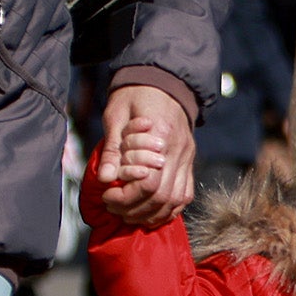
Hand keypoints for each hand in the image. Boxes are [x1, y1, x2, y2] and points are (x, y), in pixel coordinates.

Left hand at [91, 83, 194, 226]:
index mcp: (161, 136)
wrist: (164, 81)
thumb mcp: (116, 115)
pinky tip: (152, 212)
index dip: (126, 196)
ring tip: (129, 214)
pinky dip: (169, 209)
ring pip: (175, 200)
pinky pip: (185, 195)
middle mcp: (179, 151)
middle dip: (135, 209)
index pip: (148, 182)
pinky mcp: (189, 162)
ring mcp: (187, 158)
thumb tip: (105, 179)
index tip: (107, 195)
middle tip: (113, 207)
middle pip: (161, 196)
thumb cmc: (135, 95)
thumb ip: (112, 149)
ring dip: (151, 214)